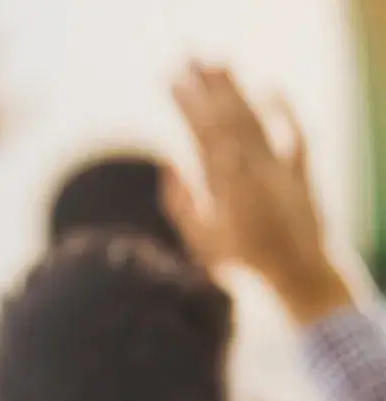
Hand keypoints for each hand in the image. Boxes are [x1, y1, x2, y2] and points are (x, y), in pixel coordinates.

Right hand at [171, 63, 352, 322]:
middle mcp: (254, 170)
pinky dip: (286, 109)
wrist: (299, 270)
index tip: (172, 79)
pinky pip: (297, 133)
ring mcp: (280, 168)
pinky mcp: (302, 170)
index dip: (188, 103)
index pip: (202, 133)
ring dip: (237, 89)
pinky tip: (272, 87)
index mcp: (225, 185)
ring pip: (256, 119)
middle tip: (189, 58)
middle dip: (208, 86)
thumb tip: (170, 163)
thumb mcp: (199, 239)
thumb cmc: (242, 259)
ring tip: (218, 62)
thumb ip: (180, 202)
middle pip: (228, 118)